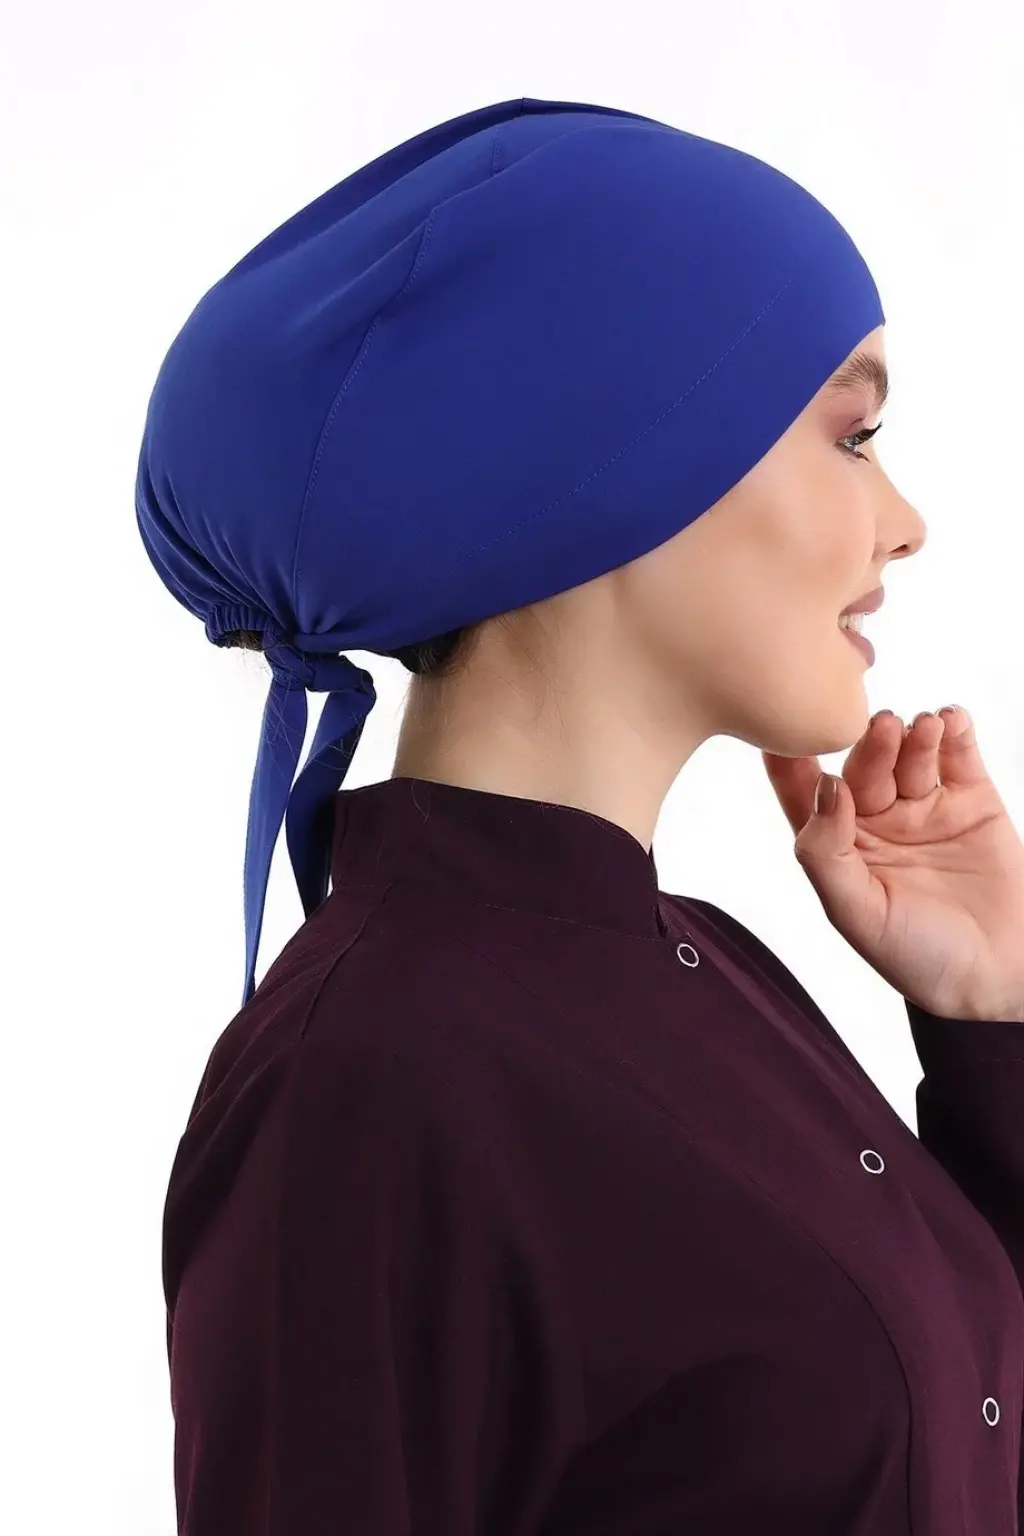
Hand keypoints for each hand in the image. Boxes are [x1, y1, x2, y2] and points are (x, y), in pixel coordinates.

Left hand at [761, 707, 1023, 1021]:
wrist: (1001, 975)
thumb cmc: (918, 957)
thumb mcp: (856, 914)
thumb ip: (826, 853)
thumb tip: (824, 787)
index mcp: (838, 846)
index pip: (804, 794)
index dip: (792, 760)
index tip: (786, 726)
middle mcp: (876, 819)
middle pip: (864, 767)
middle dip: (871, 746)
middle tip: (882, 727)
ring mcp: (925, 806)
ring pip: (911, 755)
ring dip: (914, 736)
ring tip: (923, 727)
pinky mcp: (972, 800)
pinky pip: (960, 756)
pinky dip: (955, 731)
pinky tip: (951, 719)